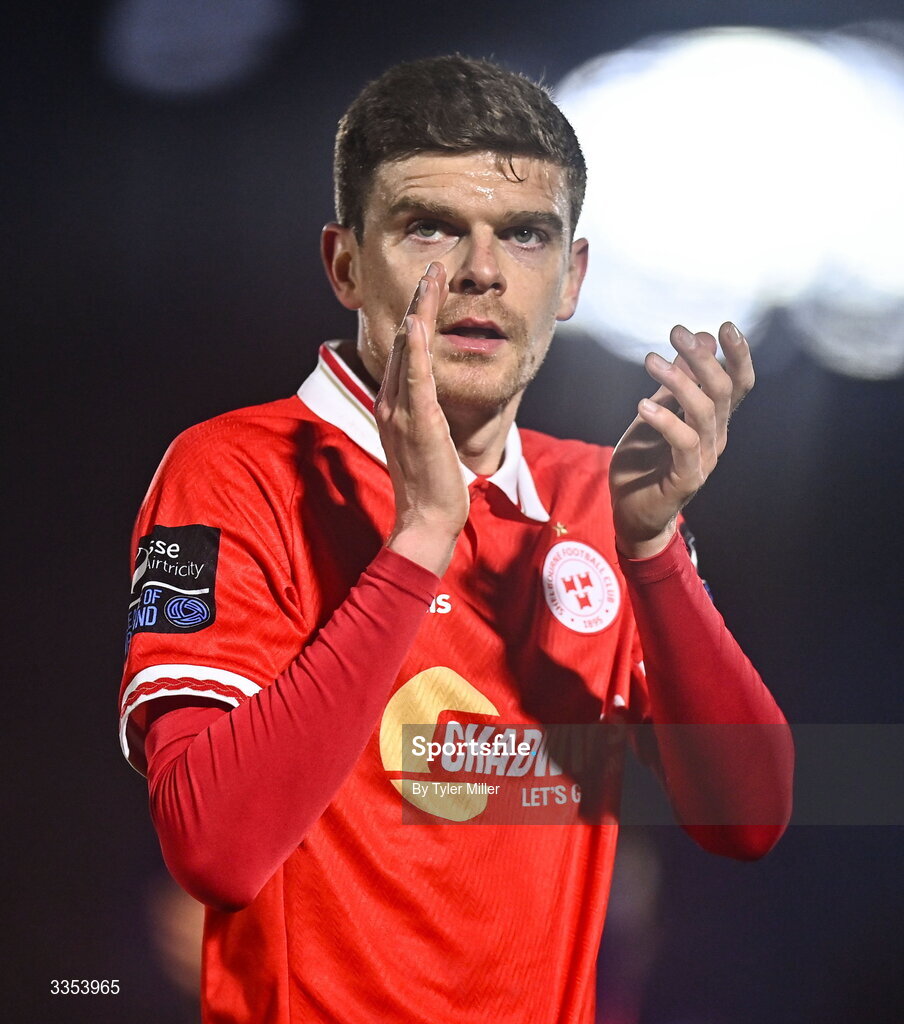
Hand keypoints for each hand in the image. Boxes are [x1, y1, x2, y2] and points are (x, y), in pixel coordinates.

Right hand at [377, 262, 469, 575]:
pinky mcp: (418, 422)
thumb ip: (420, 416)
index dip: (417, 317)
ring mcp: (401, 411)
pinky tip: (419, 322)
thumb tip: (424, 402)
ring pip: (410, 351)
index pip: (406, 352)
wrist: (426, 519)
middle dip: (419, 302)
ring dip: (420, 311)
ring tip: (432, 279)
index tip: (430, 288)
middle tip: (433, 268)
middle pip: (405, 342)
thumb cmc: (429, 484)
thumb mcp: (423, 442)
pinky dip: (417, 349)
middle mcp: (392, 403)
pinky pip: (416, 379)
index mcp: (393, 406)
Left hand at [609, 322, 754, 558]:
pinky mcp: (686, 478)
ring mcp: (703, 459)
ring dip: (678, 381)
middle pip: (721, 391)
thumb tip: (701, 339)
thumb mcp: (659, 411)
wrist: (632, 512)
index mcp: (714, 422)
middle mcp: (715, 438)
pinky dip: (665, 420)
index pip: (737, 384)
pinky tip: (642, 405)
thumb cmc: (645, 461)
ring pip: (702, 412)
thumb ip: (679, 381)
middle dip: (701, 358)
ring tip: (650, 360)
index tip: (724, 326)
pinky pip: (683, 443)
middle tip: (676, 333)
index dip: (738, 356)